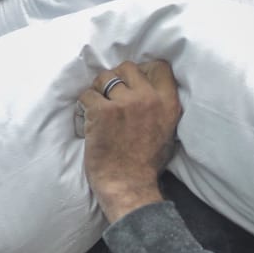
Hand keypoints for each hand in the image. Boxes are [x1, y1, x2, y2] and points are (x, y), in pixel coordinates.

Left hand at [78, 59, 181, 222]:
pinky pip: (87, 95)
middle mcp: (148, 98)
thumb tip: (146, 90)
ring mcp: (124, 103)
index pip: (159, 66)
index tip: (133, 83)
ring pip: (104, 78)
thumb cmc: (146, 165)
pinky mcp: (102, 111)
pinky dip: (84, 106)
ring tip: (98, 107)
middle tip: (111, 96)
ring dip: (98, 90)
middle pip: (128, 67)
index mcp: (168, 103)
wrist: (128, 186)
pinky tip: (88, 119)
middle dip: (117, 78)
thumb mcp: (168, 131)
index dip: (143, 70)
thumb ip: (161, 107)